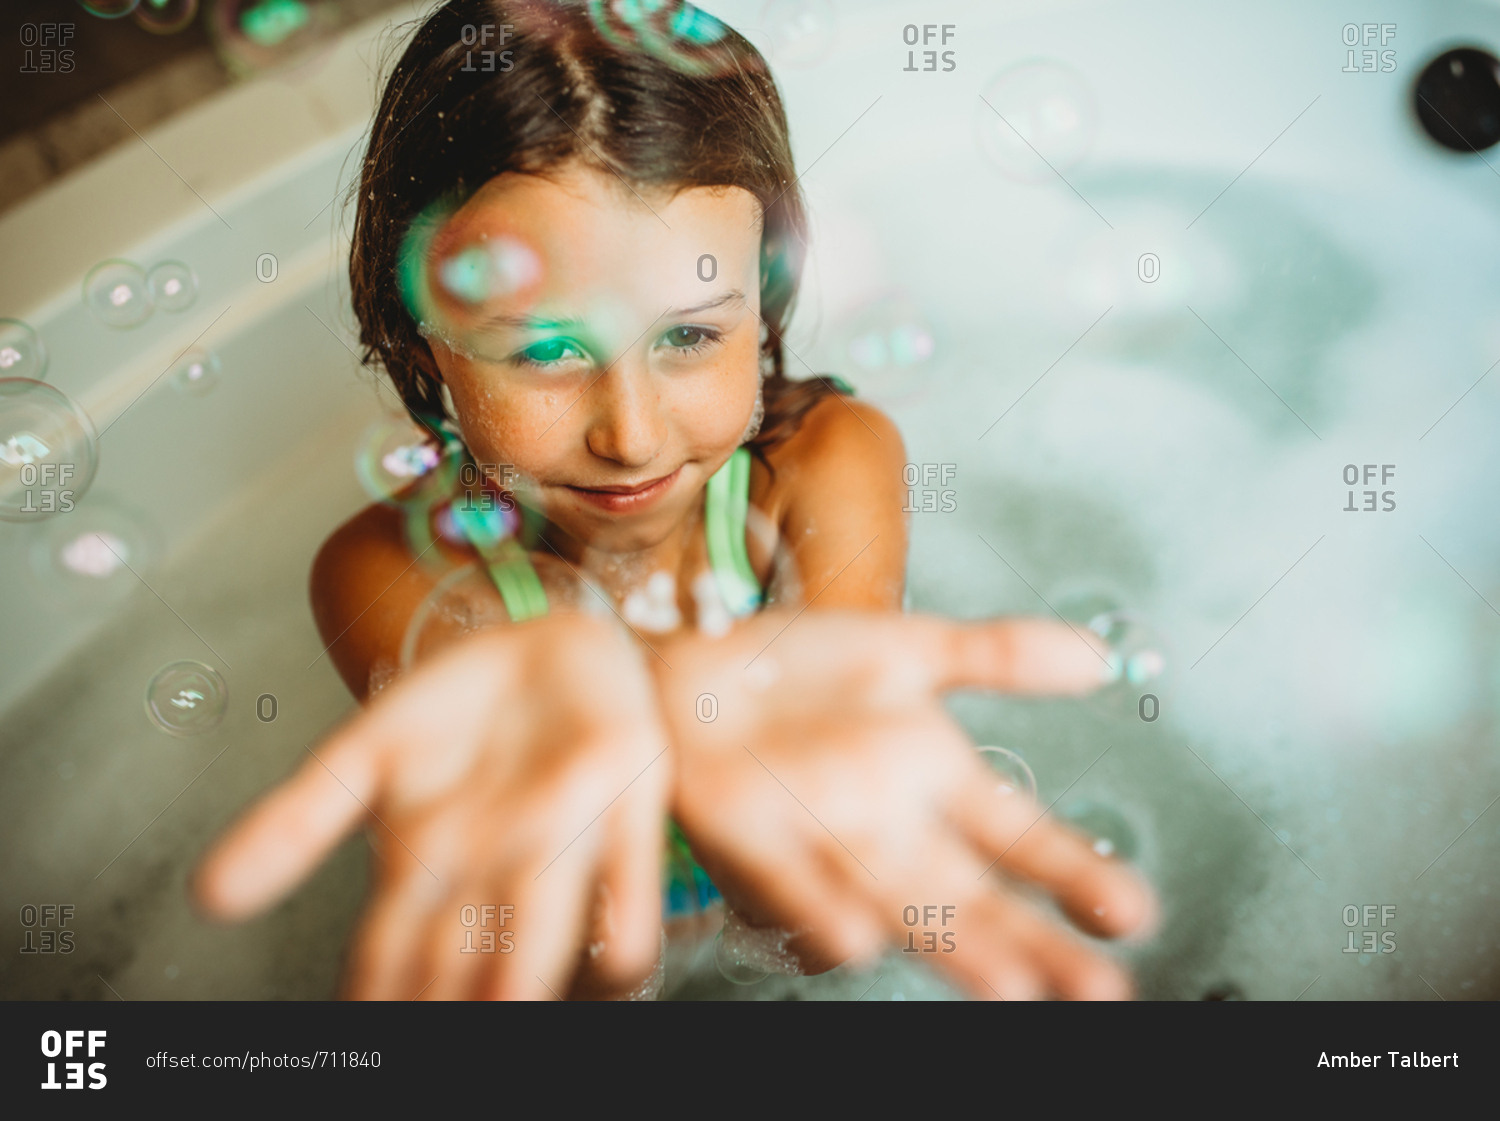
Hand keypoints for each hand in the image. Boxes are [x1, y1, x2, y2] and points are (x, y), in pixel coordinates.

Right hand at [194, 613, 670, 999]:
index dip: (373, 1003)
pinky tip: (614, 961)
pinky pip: (633, 894)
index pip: (386, 963)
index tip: (358, 1030)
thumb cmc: (459, 712)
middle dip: (451, 1009)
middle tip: (433, 1032)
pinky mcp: (632, 806)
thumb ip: (294, 822)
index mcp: (426, 871)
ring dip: (525, 981)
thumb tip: (207, 896)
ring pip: (543, 942)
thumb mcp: (363, 754)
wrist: (547, 640)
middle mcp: (493, 877)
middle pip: (465, 969)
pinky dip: (623, 931)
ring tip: (508, 1006)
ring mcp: (565, 846)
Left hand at [650, 611, 1157, 999]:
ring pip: (899, 906)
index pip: (1018, 838)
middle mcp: (888, 824)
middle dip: (1036, 945)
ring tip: (1011, 986)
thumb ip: (998, 654)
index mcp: (932, 777)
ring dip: (952, 949)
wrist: (690, 661)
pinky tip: (857, 937)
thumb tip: (1098, 659)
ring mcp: (823, 837)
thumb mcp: (908, 645)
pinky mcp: (749, 838)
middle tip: (1098, 990)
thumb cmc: (797, 669)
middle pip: (972, 898)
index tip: (1133, 911)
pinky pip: (791, 886)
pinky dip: (822, 910)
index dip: (1073, 875)